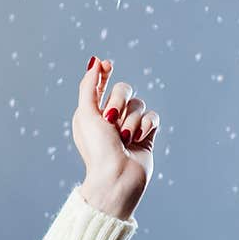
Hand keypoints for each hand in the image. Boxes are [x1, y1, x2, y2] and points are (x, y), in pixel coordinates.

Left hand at [72, 55, 159, 220]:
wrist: (117, 177)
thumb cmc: (97, 149)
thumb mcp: (85, 114)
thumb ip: (89, 86)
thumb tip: (95, 62)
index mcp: (92, 112)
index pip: (100, 84)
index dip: (104, 72)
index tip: (108, 65)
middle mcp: (111, 117)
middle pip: (123, 89)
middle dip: (118, 101)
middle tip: (111, 119)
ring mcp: (130, 125)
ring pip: (139, 104)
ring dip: (131, 120)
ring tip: (125, 138)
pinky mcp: (147, 134)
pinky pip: (153, 116)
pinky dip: (146, 126)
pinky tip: (138, 138)